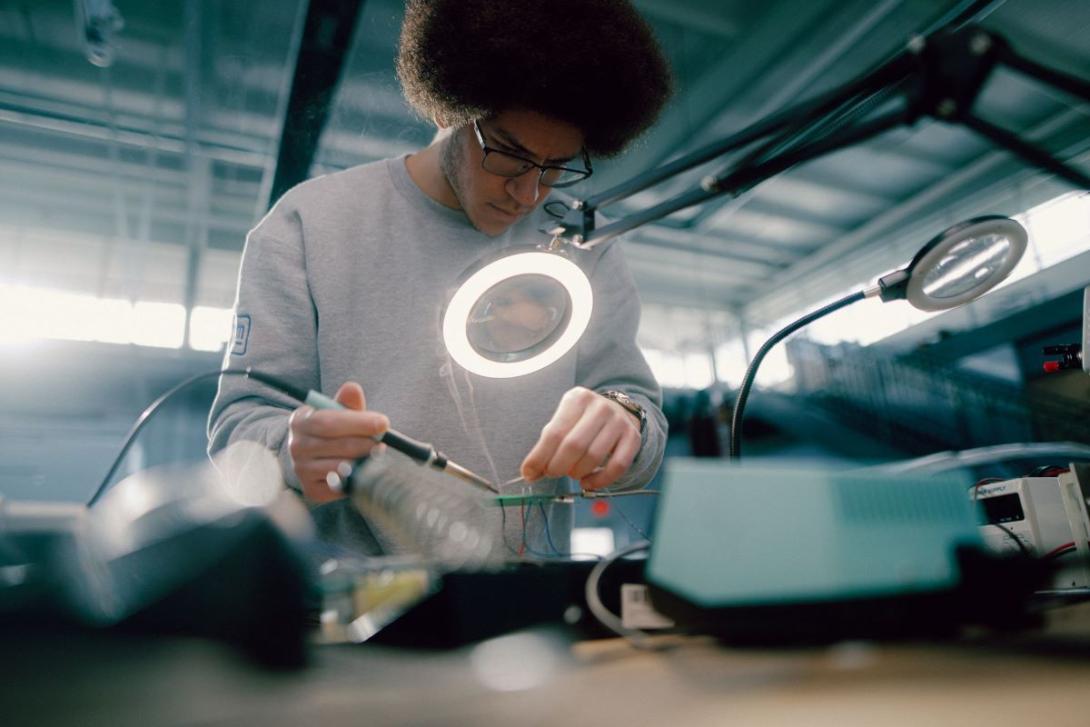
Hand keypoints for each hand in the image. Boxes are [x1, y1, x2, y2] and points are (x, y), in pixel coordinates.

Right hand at [287, 381, 388, 503]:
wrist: (317, 457)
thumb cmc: (334, 430)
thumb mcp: (339, 412)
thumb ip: (347, 402)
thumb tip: (353, 389)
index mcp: (300, 421)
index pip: (328, 422)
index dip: (358, 423)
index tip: (383, 423)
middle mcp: (295, 446)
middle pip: (336, 445)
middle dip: (365, 443)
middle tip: (384, 442)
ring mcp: (301, 470)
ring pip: (339, 466)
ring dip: (363, 461)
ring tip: (377, 455)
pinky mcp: (312, 489)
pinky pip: (340, 485)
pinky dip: (356, 478)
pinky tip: (366, 470)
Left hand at [520, 387, 641, 490]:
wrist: (618, 412)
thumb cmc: (581, 422)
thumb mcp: (562, 423)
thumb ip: (545, 446)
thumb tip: (529, 473)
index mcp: (577, 398)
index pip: (554, 433)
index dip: (539, 457)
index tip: (528, 473)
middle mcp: (600, 407)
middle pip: (574, 445)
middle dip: (558, 466)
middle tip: (552, 473)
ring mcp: (619, 422)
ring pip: (594, 457)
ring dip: (577, 473)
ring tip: (571, 473)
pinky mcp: (633, 438)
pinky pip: (617, 467)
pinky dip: (599, 481)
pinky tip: (587, 482)